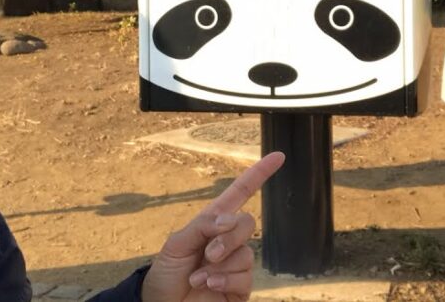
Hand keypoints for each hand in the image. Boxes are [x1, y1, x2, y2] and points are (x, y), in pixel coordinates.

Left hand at [140, 151, 284, 301]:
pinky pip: (246, 277)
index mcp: (212, 225)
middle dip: (229, 237)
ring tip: (199, 277)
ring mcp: (235, 265)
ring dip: (221, 265)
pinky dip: (226, 280)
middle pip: (247, 223)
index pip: (240, 194)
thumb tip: (230, 219)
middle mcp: (228, 242)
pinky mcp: (240, 288)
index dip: (259, 174)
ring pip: (246, 253)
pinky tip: (209, 285)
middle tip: (209, 254)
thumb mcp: (176, 244)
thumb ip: (203, 226)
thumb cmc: (166, 275)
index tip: (279, 156)